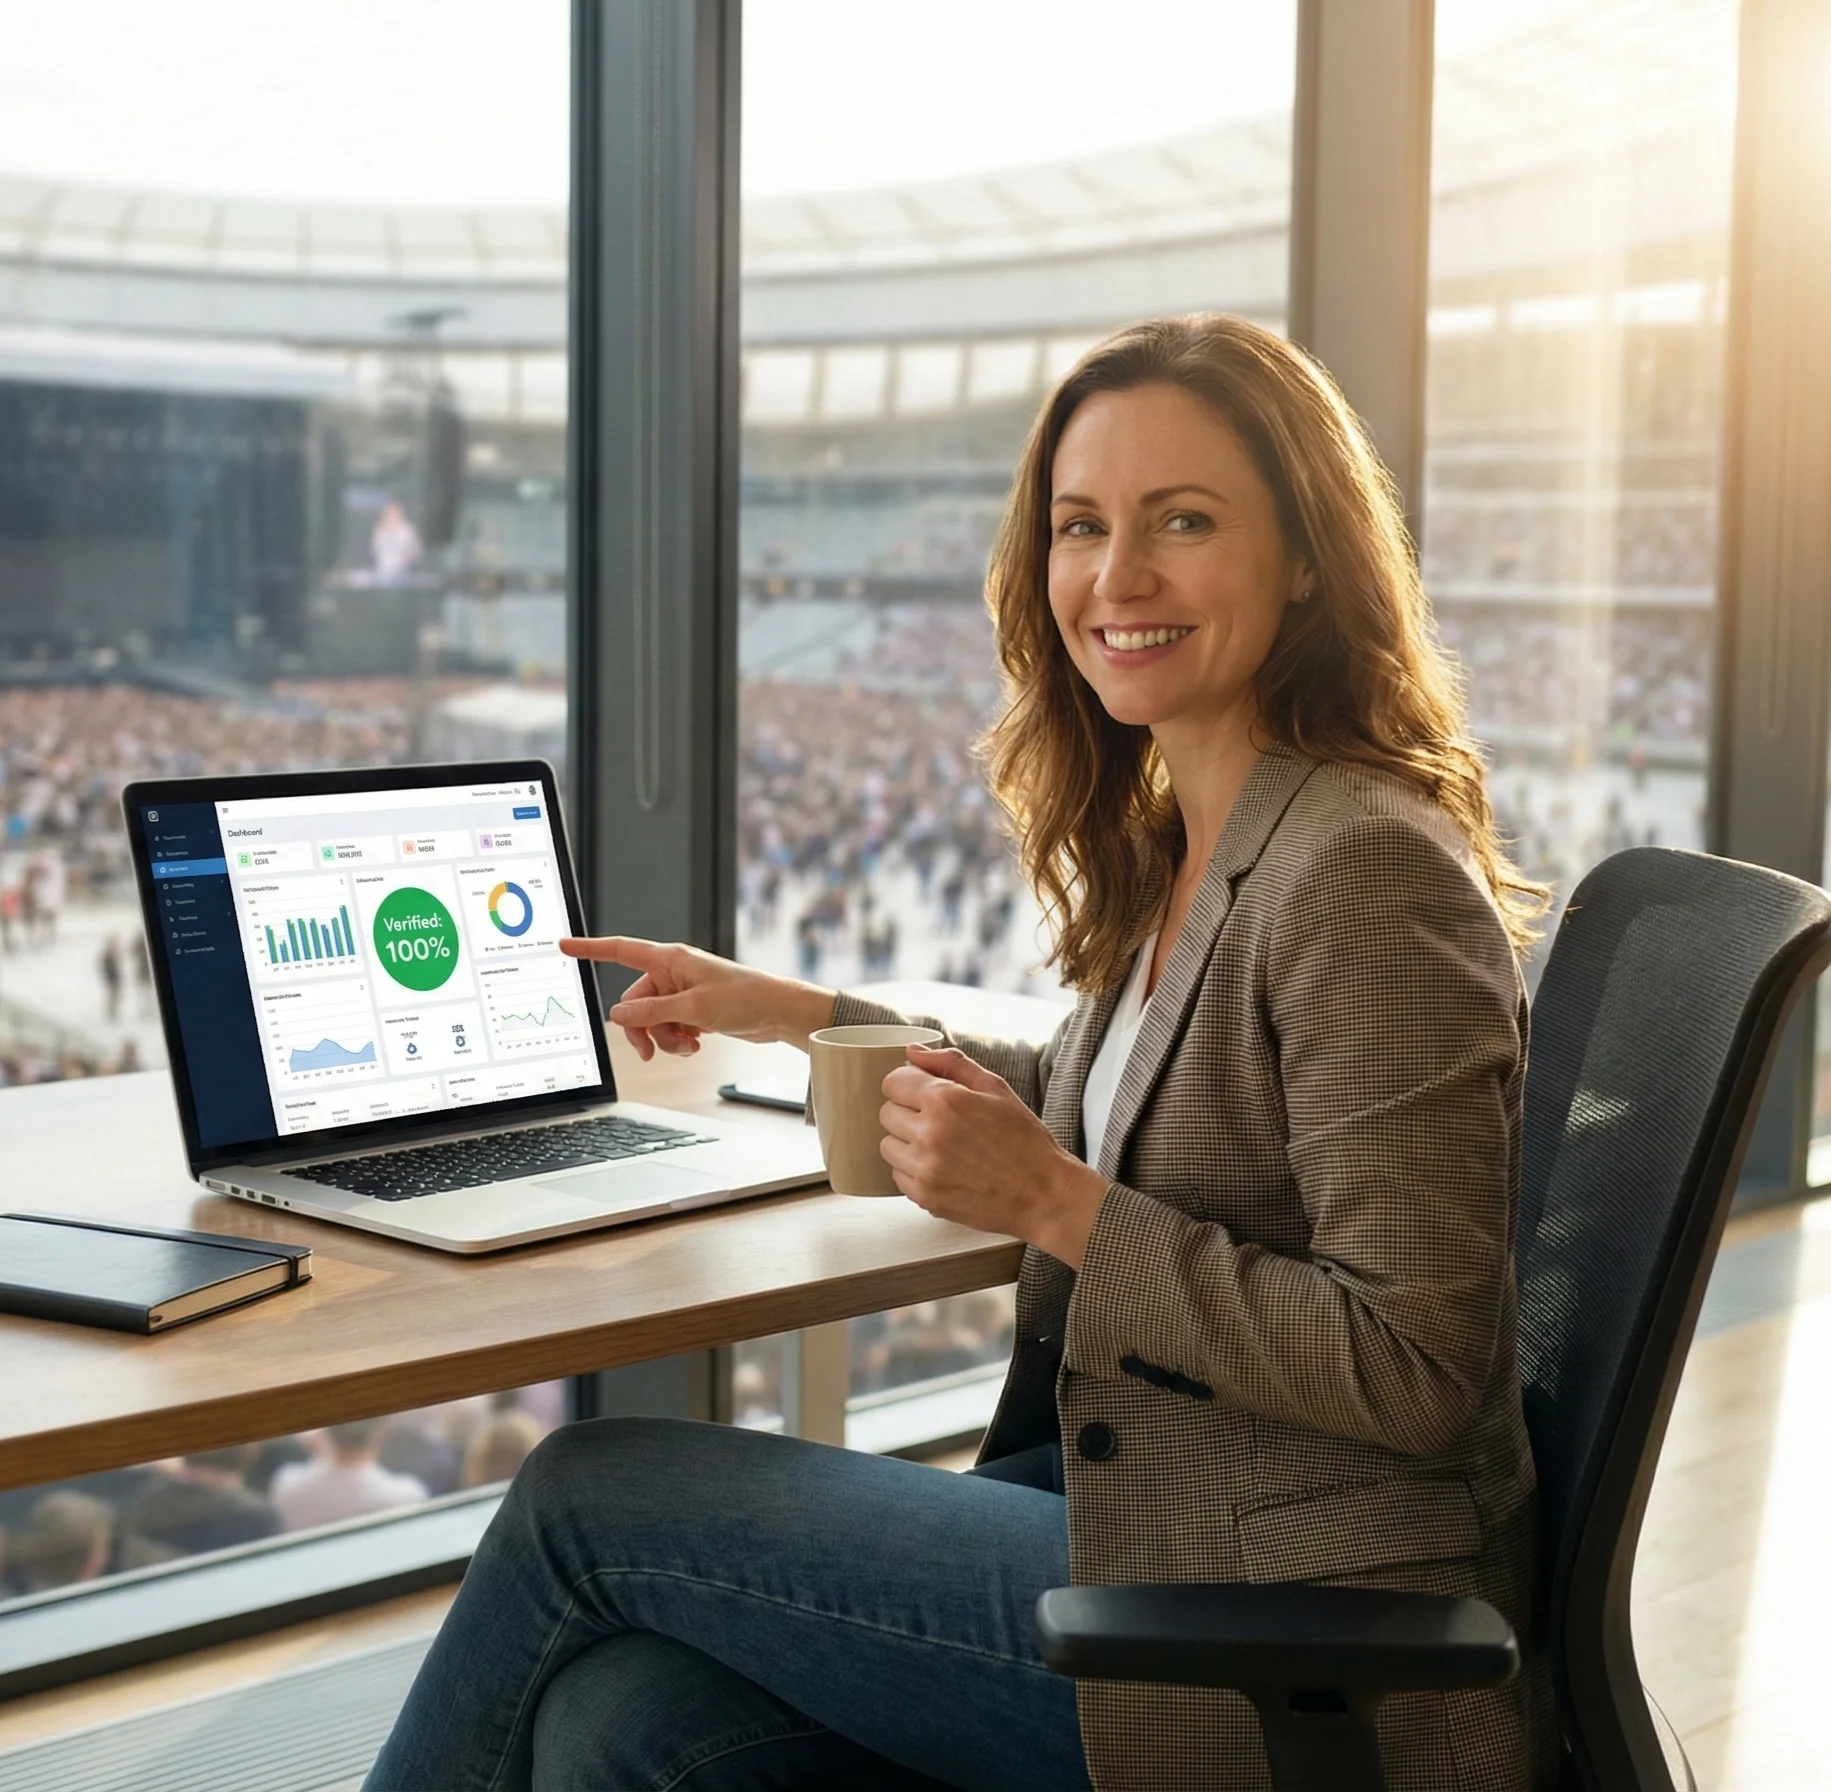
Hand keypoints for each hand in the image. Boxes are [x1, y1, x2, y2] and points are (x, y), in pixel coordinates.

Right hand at [557, 935, 834, 1060]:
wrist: (779, 1013)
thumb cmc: (744, 998)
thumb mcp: (693, 1008)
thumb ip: (651, 1012)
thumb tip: (617, 1014)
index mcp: (670, 960)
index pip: (621, 951)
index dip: (590, 949)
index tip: (564, 946)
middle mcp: (673, 974)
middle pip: (633, 1002)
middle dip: (643, 1029)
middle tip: (652, 1050)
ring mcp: (682, 994)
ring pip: (652, 1020)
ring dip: (665, 1039)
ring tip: (689, 1045)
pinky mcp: (693, 1011)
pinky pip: (669, 1028)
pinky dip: (678, 1040)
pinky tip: (698, 1044)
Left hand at [878, 1044, 1108, 1266]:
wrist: (1043, 1194)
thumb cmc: (1024, 1140)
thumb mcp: (995, 1088)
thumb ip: (950, 1063)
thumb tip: (913, 1052)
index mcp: (945, 1100)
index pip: (893, 1082)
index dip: (908, 1084)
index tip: (923, 1092)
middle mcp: (929, 1134)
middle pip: (886, 1113)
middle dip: (908, 1112)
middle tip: (939, 1121)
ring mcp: (925, 1168)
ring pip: (887, 1146)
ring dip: (907, 1143)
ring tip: (941, 1146)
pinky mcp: (925, 1196)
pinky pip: (898, 1176)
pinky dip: (914, 1171)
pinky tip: (943, 1168)